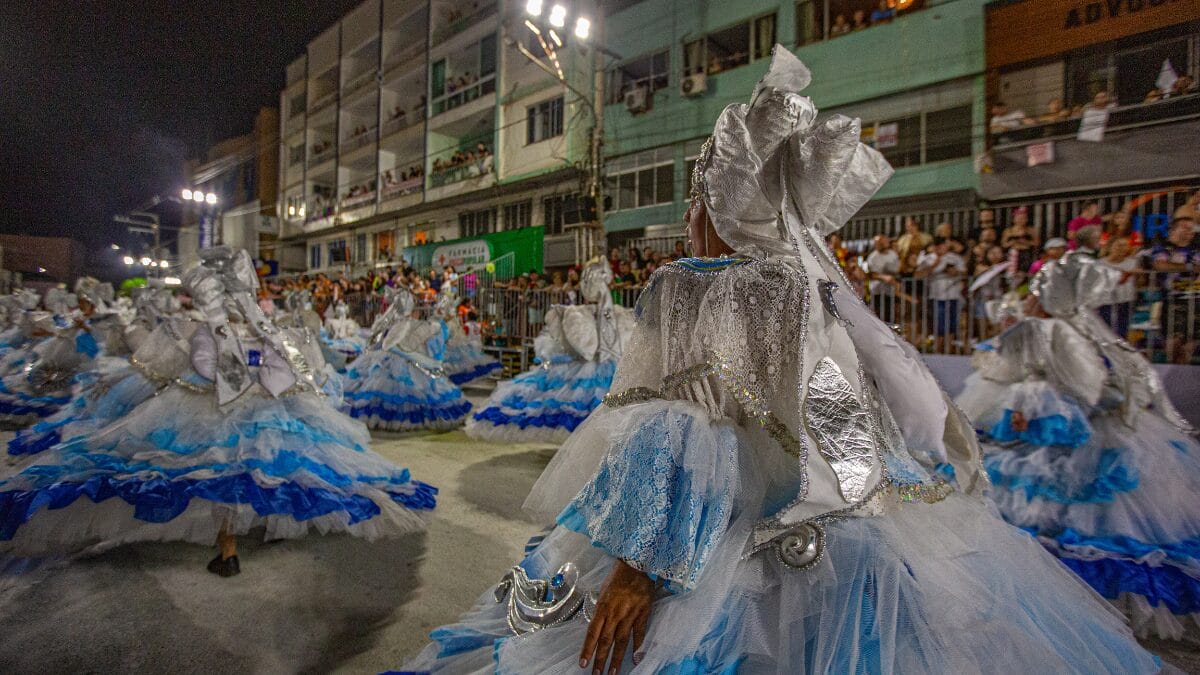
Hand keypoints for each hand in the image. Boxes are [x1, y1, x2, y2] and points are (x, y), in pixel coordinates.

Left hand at [580, 559, 653, 673]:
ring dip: (616, 659)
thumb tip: (597, 626)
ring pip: (621, 641)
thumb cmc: (618, 576)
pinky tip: (636, 659)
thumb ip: (601, 610)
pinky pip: (639, 633)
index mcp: (602, 607)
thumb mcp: (604, 592)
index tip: (583, 664)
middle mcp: (615, 613)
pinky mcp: (643, 613)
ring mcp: (630, 614)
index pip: (592, 633)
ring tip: (613, 672)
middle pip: (606, 641)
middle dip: (600, 660)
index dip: (587, 650)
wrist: (637, 564)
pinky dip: (638, 647)